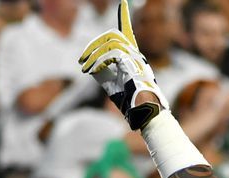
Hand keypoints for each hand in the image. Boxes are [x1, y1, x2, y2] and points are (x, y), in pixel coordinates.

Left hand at [78, 0, 167, 130]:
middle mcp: (137, 55)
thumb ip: (104, 72)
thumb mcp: (113, 85)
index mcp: (134, 58)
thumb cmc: (132, 105)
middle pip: (113, 36)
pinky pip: (111, 54)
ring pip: (111, 43)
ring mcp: (136, 58)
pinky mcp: (132, 64)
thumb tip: (89, 64)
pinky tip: (91, 72)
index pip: (128, 32)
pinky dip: (98, 61)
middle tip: (82, 59)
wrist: (146, 114)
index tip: (124, 2)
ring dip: (93, 54)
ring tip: (85, 69)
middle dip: (95, 44)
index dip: (125, 16)